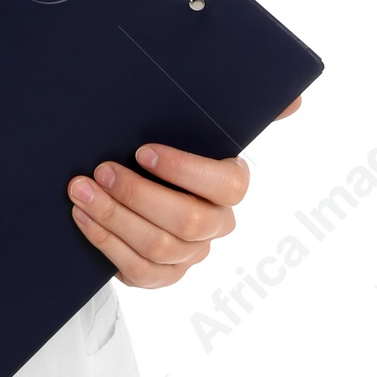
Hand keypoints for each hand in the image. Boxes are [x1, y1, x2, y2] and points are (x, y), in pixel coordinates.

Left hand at [67, 96, 302, 287]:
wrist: (135, 182)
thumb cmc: (166, 148)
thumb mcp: (196, 123)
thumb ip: (245, 108)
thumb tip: (296, 99)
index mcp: (231, 185)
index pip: (227, 184)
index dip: (184, 170)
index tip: (143, 150)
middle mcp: (216, 224)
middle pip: (185, 220)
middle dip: (137, 195)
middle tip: (99, 171)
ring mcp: (191, 255)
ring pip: (158, 247)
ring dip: (113, 217)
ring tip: (80, 190)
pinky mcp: (163, 277)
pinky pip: (138, 272)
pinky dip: (106, 243)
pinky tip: (83, 218)